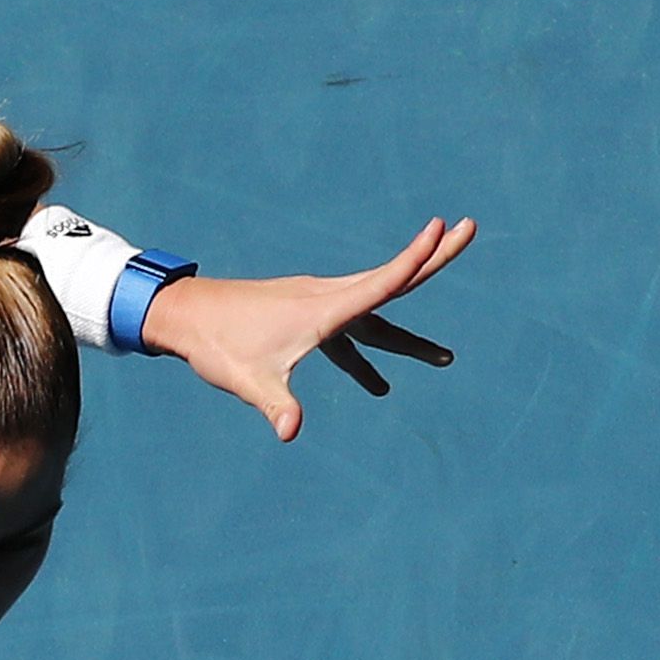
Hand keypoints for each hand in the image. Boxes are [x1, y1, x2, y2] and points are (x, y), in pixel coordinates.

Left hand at [138, 216, 475, 440]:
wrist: (188, 317)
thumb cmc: (218, 345)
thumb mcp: (249, 380)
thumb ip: (275, 404)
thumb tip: (290, 431)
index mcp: (323, 309)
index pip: (382, 282)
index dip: (415, 258)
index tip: (443, 227)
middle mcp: (328, 298)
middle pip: (392, 280)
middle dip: (433, 260)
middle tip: (472, 230)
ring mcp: (319, 305)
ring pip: (376, 314)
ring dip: (407, 338)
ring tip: (444, 358)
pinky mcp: (308, 315)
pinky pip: (350, 332)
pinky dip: (368, 354)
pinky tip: (378, 387)